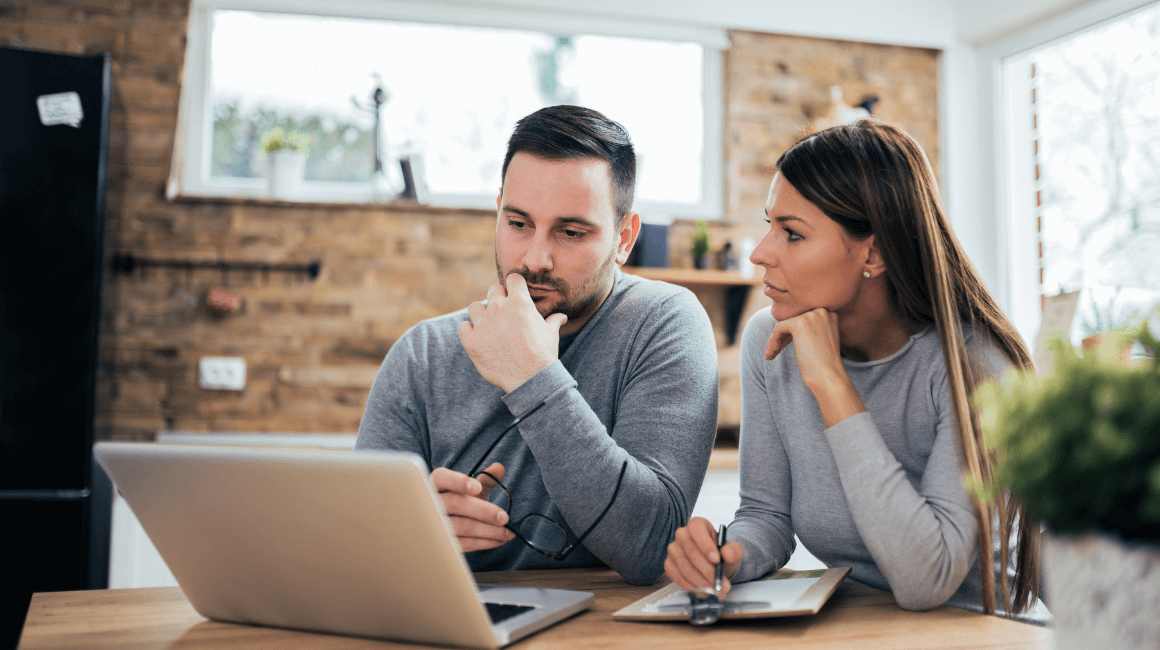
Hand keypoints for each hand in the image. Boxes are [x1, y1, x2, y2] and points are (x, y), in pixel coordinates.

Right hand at [431, 462, 514, 551]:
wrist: (447, 527)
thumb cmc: (461, 503)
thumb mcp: (471, 490)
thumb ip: (486, 479)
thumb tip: (499, 468)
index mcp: (436, 484)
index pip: (441, 478)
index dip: (458, 482)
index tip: (477, 487)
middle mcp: (431, 502)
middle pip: (455, 503)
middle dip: (483, 511)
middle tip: (504, 517)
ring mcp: (434, 524)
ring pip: (461, 526)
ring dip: (488, 530)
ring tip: (507, 532)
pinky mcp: (441, 542)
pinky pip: (463, 543)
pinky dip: (484, 542)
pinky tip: (499, 540)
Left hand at [458, 273, 567, 392]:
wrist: (530, 379)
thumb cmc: (543, 355)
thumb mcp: (551, 334)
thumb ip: (553, 321)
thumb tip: (561, 317)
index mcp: (519, 302)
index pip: (513, 279)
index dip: (515, 286)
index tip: (516, 294)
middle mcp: (499, 308)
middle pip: (492, 290)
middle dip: (498, 297)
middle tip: (503, 313)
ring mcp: (483, 324)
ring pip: (475, 307)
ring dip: (481, 314)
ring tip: (488, 326)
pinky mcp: (471, 341)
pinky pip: (463, 327)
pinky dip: (469, 331)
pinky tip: (479, 338)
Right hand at [664, 517, 743, 597]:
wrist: (716, 564)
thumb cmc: (721, 553)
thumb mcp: (733, 551)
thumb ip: (734, 551)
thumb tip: (727, 554)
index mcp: (697, 525)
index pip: (697, 530)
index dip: (706, 546)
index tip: (717, 560)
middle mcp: (682, 534)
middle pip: (692, 553)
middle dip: (708, 572)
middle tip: (720, 584)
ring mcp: (673, 549)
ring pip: (685, 568)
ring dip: (701, 583)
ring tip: (716, 590)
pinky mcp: (669, 564)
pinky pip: (677, 577)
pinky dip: (691, 587)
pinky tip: (703, 591)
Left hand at [765, 308, 864, 426]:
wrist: (829, 376)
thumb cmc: (824, 365)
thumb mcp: (820, 341)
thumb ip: (810, 330)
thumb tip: (786, 327)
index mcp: (830, 314)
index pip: (803, 320)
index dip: (792, 334)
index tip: (784, 347)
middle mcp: (822, 311)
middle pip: (793, 321)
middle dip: (782, 337)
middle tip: (774, 352)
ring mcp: (811, 315)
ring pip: (784, 325)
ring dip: (775, 340)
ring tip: (770, 355)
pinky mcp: (799, 323)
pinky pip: (778, 328)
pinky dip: (773, 341)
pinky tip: (772, 354)